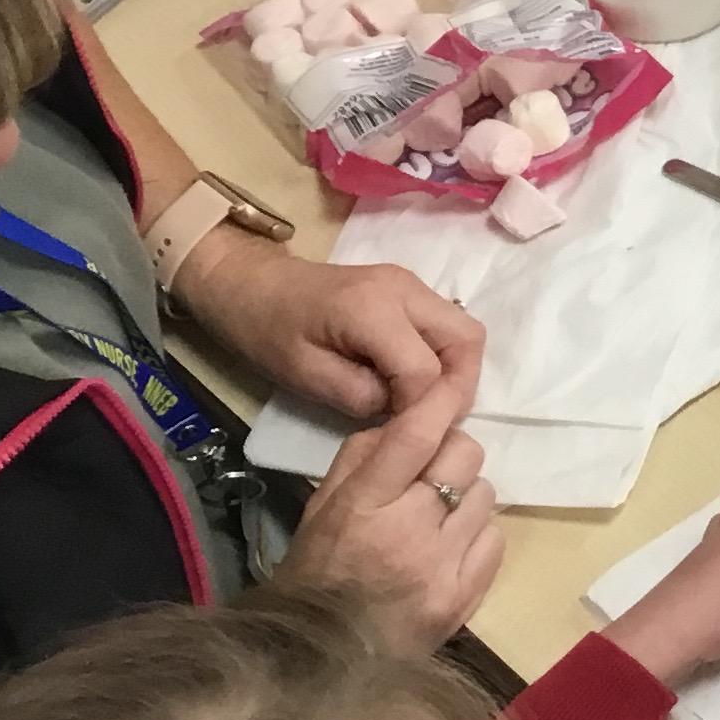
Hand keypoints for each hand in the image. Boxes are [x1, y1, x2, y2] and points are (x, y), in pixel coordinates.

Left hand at [174, 235, 485, 420]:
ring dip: (455, 372)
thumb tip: (405, 413)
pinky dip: (443, 357)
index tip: (398, 434)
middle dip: (458, 387)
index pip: (426, 369)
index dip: (420, 410)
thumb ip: (361, 397)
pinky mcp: (409, 290)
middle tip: (430, 422)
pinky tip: (412, 380)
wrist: (252, 284)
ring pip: (465, 331)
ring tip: (422, 403)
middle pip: (467, 340)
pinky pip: (447, 326)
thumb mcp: (305, 376)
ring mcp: (411, 284)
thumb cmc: (268, 332)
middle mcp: (405, 288)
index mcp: (373, 309)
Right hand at [276, 367, 501, 654]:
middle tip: (433, 474)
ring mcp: (442, 568)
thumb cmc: (318, 570)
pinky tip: (450, 549)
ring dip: (465, 498)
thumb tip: (407, 419)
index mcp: (364, 505)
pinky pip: (496, 539)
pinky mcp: (465, 598)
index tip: (450, 386)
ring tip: (438, 519)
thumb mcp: (322, 506)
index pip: (417, 436)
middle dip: (452, 456)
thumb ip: (362, 458)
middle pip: (465, 456)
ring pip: (485, 495)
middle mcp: (409, 532)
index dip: (440, 402)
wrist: (322, 657)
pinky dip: (477, 536)